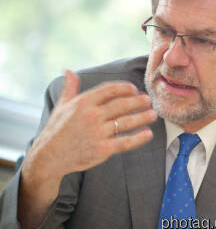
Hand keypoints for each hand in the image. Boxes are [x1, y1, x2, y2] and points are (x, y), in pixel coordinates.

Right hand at [18, 69, 157, 228]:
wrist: (49, 157)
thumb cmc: (56, 130)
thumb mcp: (61, 106)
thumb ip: (69, 88)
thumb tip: (68, 71)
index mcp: (83, 102)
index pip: (109, 90)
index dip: (124, 88)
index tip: (134, 89)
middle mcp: (91, 116)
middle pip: (121, 105)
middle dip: (138, 101)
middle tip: (148, 101)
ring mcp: (97, 133)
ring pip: (126, 122)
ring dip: (142, 117)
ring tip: (153, 115)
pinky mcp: (102, 150)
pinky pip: (125, 142)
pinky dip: (138, 138)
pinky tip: (148, 134)